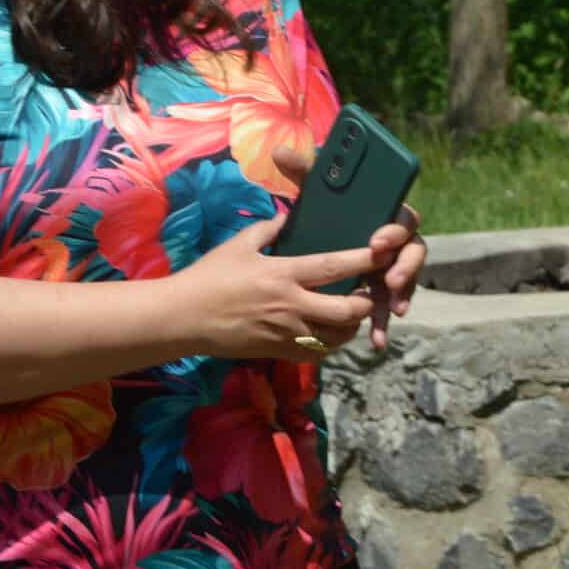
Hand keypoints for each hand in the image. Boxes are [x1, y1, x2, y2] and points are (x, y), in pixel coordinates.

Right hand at [167, 216, 378, 362]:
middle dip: (366, 303)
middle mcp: (291, 306)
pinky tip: (330, 333)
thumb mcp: (238, 245)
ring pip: (336, 337)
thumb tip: (288, 216)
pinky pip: (316, 353)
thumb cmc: (209, 277)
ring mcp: (286, 333)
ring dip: (351, 327)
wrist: (183, 319)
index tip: (385, 253)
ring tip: (354, 313)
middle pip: (346, 311)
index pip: (335, 267)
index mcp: (283, 274)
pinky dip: (330, 344)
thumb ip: (268, 229)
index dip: (364, 260)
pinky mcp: (278, 352)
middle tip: (369, 292)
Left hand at [269, 144, 426, 353]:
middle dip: (405, 266)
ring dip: (401, 295)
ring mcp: (390, 267)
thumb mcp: (312, 193)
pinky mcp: (381, 292)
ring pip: (405, 282)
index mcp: (382, 213)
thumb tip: (281, 152)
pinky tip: (377, 339)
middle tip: (389, 280)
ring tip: (391, 310)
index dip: (394, 229)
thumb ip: (303, 172)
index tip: (378, 241)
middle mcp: (394, 240)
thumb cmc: (321, 212)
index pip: (401, 216)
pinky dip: (382, 322)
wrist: (316, 239)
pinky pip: (387, 307)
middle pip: (412, 250)